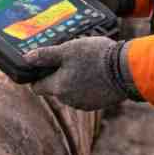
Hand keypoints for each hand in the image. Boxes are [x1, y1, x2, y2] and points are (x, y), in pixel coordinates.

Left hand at [22, 36, 140, 110]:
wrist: (127, 70)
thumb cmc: (96, 58)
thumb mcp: (68, 50)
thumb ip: (46, 55)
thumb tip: (26, 59)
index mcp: (58, 88)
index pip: (37, 87)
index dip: (37, 75)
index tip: (43, 65)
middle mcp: (68, 100)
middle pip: (55, 88)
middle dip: (59, 75)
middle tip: (69, 58)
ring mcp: (84, 104)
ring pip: (71, 91)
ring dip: (75, 80)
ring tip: (86, 63)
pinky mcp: (99, 104)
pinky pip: (86, 94)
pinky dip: (88, 85)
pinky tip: (97, 72)